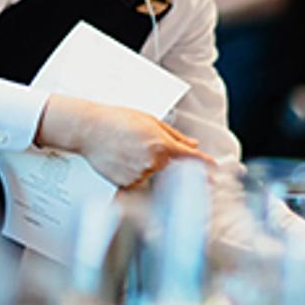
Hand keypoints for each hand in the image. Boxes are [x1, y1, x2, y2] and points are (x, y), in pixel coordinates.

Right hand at [37, 95, 213, 189]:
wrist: (88, 129)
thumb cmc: (116, 120)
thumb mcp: (149, 120)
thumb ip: (174, 136)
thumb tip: (192, 145)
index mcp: (162, 145)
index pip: (191, 159)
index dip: (206, 166)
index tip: (216, 172)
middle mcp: (153, 162)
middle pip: (170, 169)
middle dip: (163, 160)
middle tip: (141, 146)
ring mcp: (139, 175)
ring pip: (152, 175)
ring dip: (146, 166)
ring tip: (127, 149)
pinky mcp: (125, 183)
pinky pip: (137, 182)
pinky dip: (133, 173)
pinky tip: (120, 159)